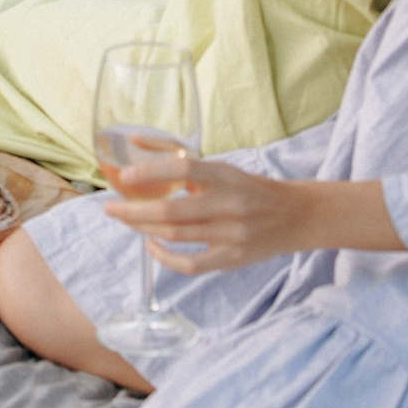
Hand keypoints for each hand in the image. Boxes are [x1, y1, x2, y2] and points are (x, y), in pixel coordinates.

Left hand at [104, 157, 306, 276]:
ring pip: (176, 236)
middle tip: (109, 207)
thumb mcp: (224, 169)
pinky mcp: (232, 259)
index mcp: (227, 176)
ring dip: (143, 229)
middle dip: (134, 211)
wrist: (298, 216)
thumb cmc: (252, 189)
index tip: (125, 175)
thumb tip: (137, 142)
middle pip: (172, 212)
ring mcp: (232, 235)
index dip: (153, 172)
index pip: (186, 169)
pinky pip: (191, 265)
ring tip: (124, 220)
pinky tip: (151, 246)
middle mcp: (230, 205)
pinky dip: (165, 258)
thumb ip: (184, 162)